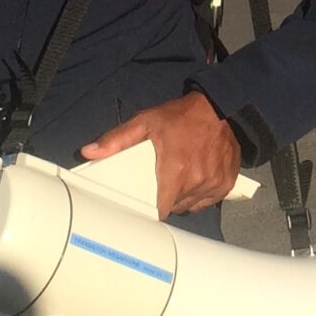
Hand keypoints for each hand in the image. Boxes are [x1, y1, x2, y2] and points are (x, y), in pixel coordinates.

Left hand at [80, 92, 241, 218]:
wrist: (219, 106)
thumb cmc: (182, 116)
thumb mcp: (145, 122)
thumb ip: (117, 140)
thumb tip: (89, 152)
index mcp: (175, 171)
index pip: (161, 209)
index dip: (153, 209)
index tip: (148, 204)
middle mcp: (196, 181)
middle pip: (175, 206)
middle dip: (167, 197)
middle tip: (164, 179)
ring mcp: (214, 183)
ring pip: (191, 205)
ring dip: (184, 197)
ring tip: (180, 176)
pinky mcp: (226, 183)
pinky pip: (209, 200)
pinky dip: (202, 194)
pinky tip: (197, 178)